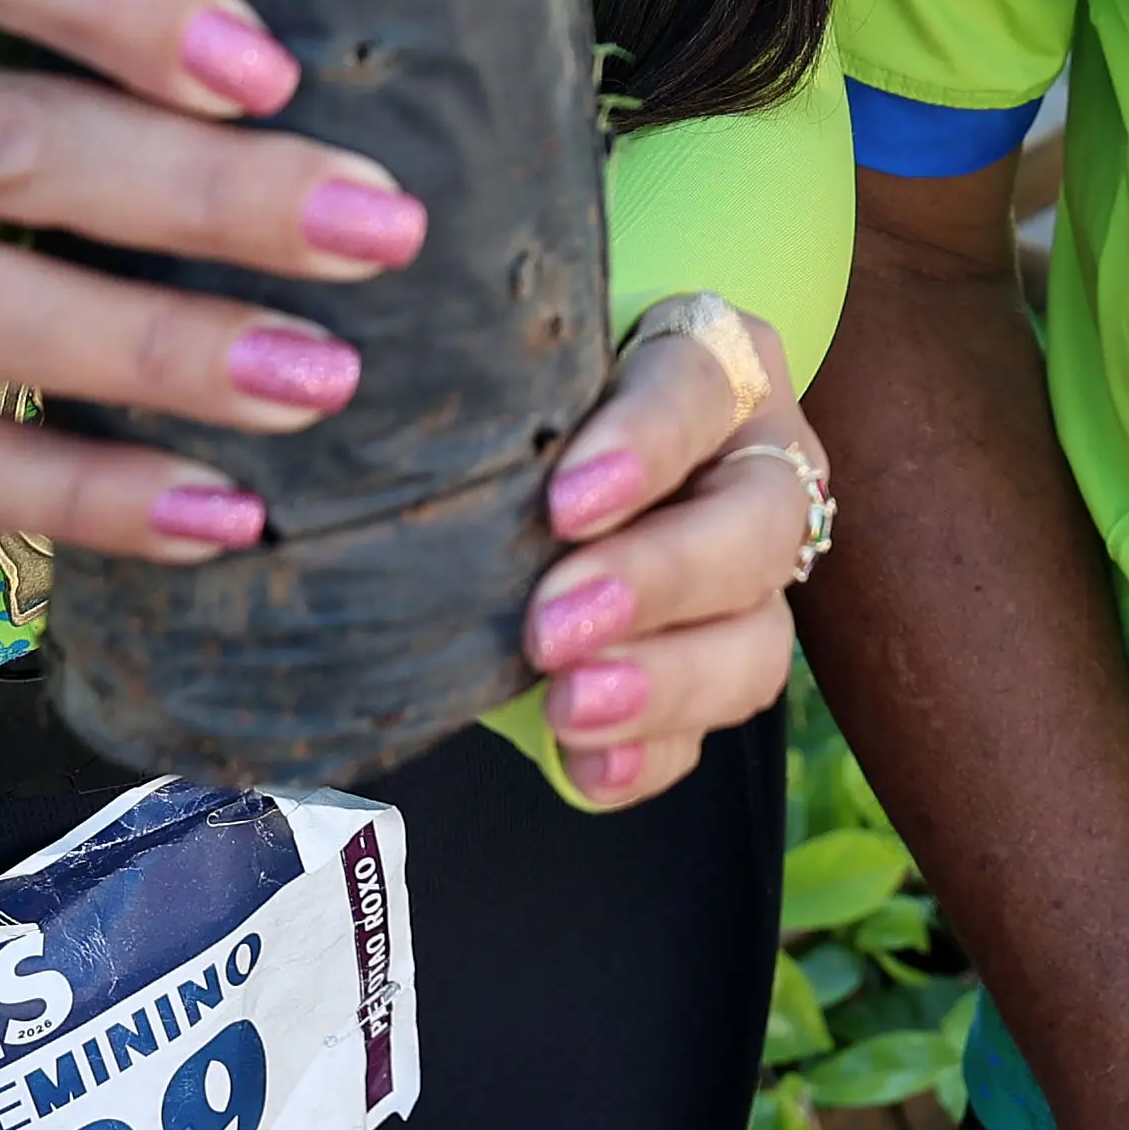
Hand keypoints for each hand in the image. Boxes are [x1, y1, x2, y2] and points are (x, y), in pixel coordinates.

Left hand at [526, 293, 826, 806]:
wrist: (532, 462)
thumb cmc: (524, 396)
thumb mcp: (519, 370)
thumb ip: (488, 388)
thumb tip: (368, 405)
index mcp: (712, 362)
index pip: (702, 381)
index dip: (645, 443)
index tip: (563, 504)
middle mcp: (754, 463)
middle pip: (757, 521)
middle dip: (657, 579)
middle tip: (552, 627)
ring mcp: (752, 574)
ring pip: (760, 635)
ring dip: (668, 681)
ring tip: (570, 708)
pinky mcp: (723, 664)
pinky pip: (713, 727)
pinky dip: (655, 751)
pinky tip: (592, 767)